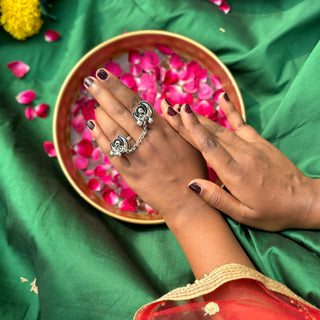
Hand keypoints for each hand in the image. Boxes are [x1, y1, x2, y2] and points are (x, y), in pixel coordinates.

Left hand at [83, 69, 208, 223]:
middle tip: (90, 80)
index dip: (118, 87)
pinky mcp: (131, 174)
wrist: (188, 202)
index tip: (104, 74)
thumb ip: (178, 122)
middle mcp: (149, 141)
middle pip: (121, 112)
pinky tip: (92, 126)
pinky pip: (111, 153)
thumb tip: (165, 103)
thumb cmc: (193, 170)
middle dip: (103, 93)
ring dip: (100, 114)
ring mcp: (138, 158)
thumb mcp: (192, 143)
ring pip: (113, 131)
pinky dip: (100, 139)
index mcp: (165, 131)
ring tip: (94, 103)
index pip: (136, 103)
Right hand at [161, 93, 319, 230]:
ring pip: (221, 128)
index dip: (191, 129)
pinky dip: (231, 110)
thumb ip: (217, 199)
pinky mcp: (259, 142)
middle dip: (187, 120)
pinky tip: (222, 97)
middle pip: (209, 134)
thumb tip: (192, 183)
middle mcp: (241, 154)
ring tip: (183, 107)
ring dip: (200, 117)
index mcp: (234, 173)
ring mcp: (251, 145)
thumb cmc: (272, 211)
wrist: (303, 200)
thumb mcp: (244, 215)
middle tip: (169, 108)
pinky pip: (241, 123)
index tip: (177, 115)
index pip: (208, 146)